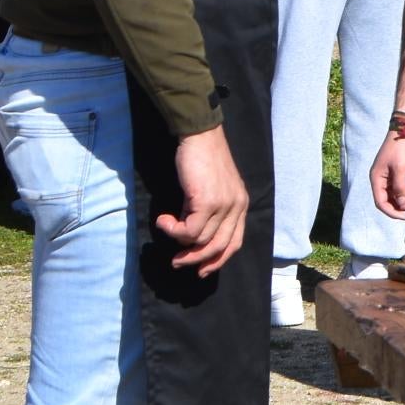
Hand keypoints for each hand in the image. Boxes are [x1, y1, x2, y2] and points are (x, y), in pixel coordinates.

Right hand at [159, 123, 248, 275]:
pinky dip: (173, 230)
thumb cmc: (201, 159)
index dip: (218, 259)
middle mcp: (237, 207)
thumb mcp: (212, 188)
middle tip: (178, 263)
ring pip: (202, 241)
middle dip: (197, 260)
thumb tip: (192, 235)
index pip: (234, 242)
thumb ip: (209, 211)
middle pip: (220, 247)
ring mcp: (224, 206)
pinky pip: (190, 231)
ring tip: (166, 228)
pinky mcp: (207, 202)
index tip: (202, 269)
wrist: (199, 135)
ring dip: (180, 242)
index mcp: (241, 205)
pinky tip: (164, 220)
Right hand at [369, 128, 404, 218]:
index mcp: (376, 179)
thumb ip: (400, 188)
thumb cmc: (401, 148)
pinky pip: (400, 187)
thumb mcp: (400, 169)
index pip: (380, 202)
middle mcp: (380, 179)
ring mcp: (387, 176)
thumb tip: (401, 205)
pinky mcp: (395, 173)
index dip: (392, 212)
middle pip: (389, 200)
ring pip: (396, 194)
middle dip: (403, 204)